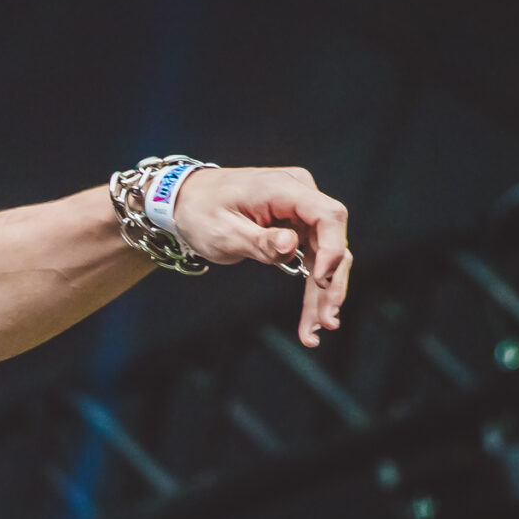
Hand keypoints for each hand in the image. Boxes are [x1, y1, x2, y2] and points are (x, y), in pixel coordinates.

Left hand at [170, 165, 352, 346]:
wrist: (186, 199)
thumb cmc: (200, 211)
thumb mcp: (223, 231)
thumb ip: (259, 241)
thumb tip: (291, 245)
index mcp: (285, 189)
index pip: (327, 215)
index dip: (332, 248)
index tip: (321, 280)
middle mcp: (300, 196)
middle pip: (331, 241)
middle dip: (331, 284)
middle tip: (326, 322)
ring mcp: (299, 213)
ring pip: (323, 256)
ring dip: (322, 293)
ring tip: (316, 330)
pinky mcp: (295, 228)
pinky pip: (311, 259)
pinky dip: (311, 287)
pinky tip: (312, 316)